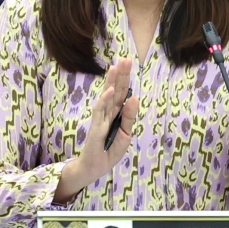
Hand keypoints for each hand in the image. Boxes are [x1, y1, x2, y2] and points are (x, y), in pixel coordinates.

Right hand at [54, 59, 138, 203]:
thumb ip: (129, 117)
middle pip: (114, 91)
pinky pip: (100, 113)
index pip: (121, 93)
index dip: (125, 78)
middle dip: (120, 75)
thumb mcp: (125, 134)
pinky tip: (110, 90)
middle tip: (125, 58)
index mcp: (115, 114)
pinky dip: (105, 101)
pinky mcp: (95, 129)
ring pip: (106, 98)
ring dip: (112, 82)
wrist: (93, 168)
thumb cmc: (108, 151)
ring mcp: (100, 120)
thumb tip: (135, 98)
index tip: (129, 62)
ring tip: (115, 67)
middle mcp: (107, 113)